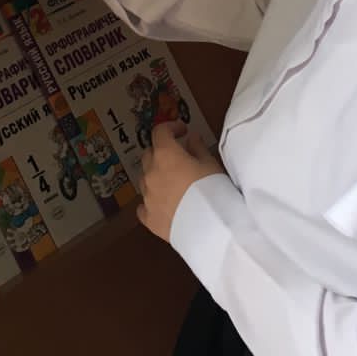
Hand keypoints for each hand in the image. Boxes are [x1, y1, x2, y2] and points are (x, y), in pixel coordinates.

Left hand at [137, 122, 223, 242]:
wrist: (208, 228)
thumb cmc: (212, 190)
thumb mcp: (211, 164)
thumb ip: (198, 148)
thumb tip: (191, 139)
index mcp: (165, 155)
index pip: (160, 132)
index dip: (170, 127)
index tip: (182, 131)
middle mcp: (150, 173)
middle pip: (149, 154)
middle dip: (162, 152)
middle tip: (179, 156)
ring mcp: (146, 196)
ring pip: (145, 179)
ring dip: (156, 176)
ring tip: (174, 182)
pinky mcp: (148, 218)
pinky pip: (144, 205)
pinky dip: (151, 201)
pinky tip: (162, 204)